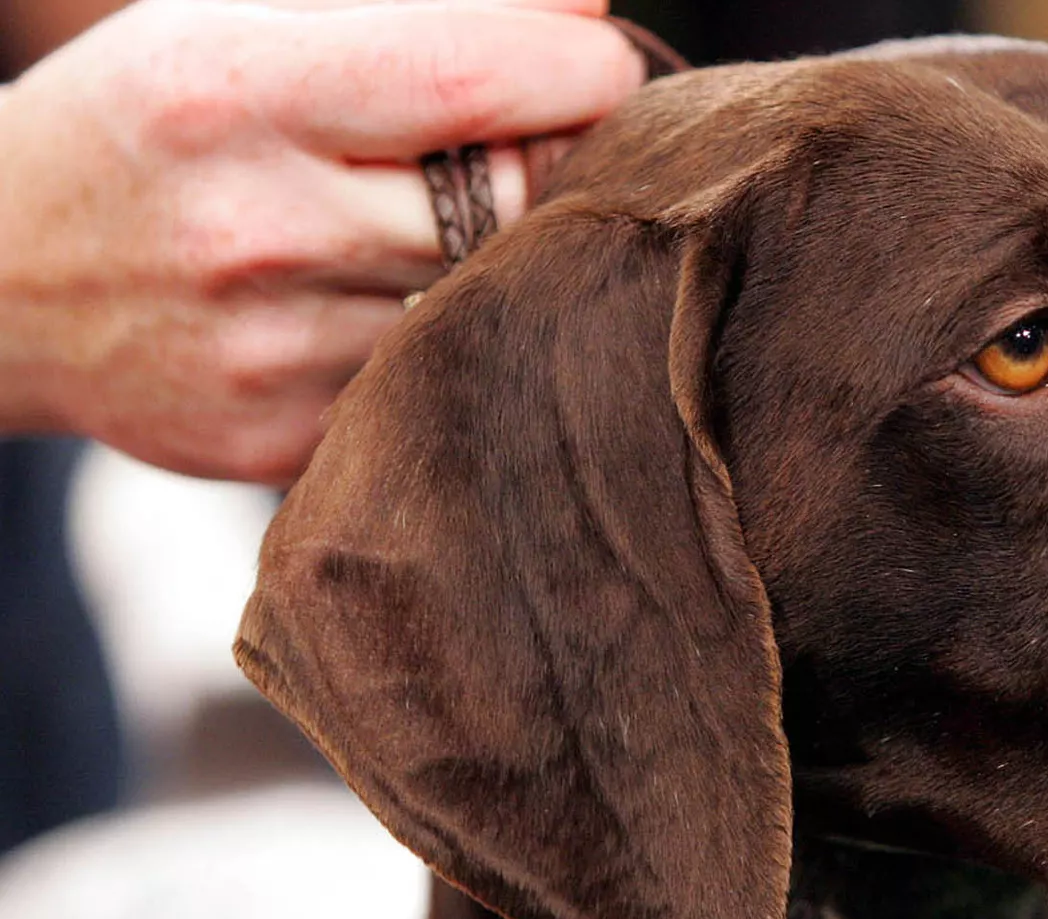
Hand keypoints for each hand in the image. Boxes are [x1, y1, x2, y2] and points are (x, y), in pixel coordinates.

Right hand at [0, 0, 644, 483]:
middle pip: (514, 200)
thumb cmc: (150, 124)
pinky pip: (431, 375)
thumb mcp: (242, 20)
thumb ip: (422, 10)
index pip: (485, 81)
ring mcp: (271, 351)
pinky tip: (382, 305)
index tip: (592, 66)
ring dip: (502, 258)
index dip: (580, 70)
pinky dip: (442, 337)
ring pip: (485, 299)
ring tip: (437, 222)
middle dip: (556, 165)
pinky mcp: (284, 441)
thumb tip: (590, 9)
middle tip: (531, 146)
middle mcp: (257, 227)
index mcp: (237, 89)